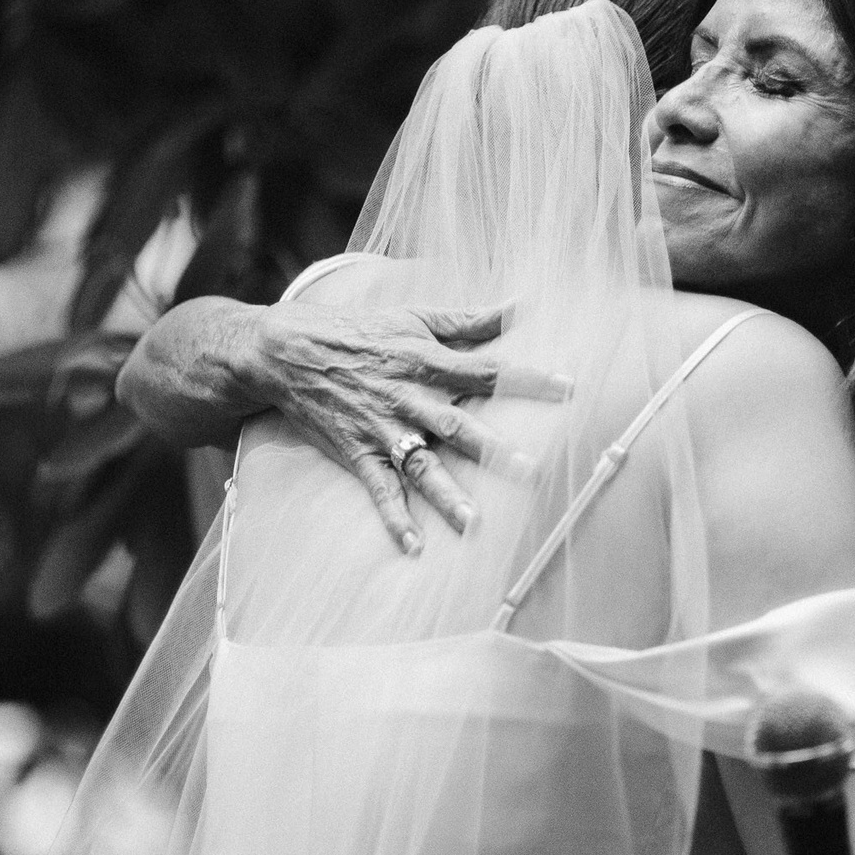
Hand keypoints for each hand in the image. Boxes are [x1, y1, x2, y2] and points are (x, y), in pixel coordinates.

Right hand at [241, 301, 568, 551]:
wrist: (286, 351)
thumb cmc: (358, 330)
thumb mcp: (413, 316)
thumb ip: (468, 320)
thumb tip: (520, 306)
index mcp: (425, 360)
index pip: (486, 371)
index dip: (528, 379)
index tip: (568, 388)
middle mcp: (407, 397)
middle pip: (457, 425)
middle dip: (492, 449)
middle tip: (529, 470)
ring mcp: (381, 428)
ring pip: (421, 465)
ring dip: (447, 496)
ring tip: (474, 524)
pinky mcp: (357, 452)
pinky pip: (379, 490)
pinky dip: (394, 520)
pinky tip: (414, 548)